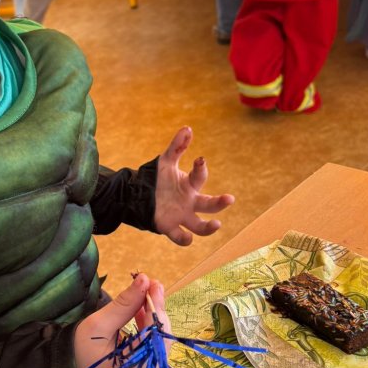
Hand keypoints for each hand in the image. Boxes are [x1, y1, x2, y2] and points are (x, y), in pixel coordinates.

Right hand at [73, 274, 168, 367]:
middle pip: (161, 336)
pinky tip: (143, 311)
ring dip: (154, 315)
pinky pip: (155, 345)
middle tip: (151, 283)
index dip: (155, 305)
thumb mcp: (97, 326)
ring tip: (146, 293)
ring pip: (160, 339)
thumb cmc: (83, 353)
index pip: (154, 332)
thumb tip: (143, 280)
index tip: (151, 282)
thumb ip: (123, 305)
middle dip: (156, 308)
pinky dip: (150, 326)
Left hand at [154, 127, 233, 245]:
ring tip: (217, 224)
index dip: (201, 168)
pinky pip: (180, 237)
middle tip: (229, 198)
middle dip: (220, 202)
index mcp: (189, 185)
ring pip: (199, 226)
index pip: (200, 177)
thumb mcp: (165, 161)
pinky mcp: (169, 227)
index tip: (199, 159)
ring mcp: (181, 216)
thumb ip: (177, 146)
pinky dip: (184, 239)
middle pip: (209, 205)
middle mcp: (190, 202)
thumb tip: (188, 128)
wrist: (138, 195)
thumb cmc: (157, 179)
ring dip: (209, 227)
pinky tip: (188, 239)